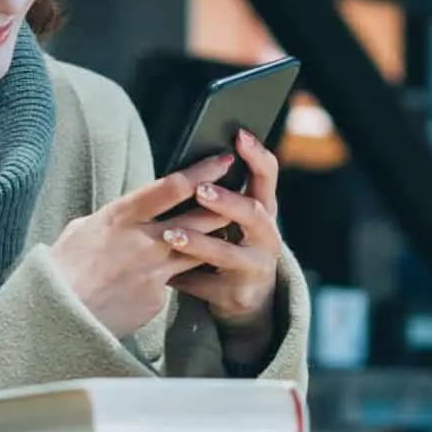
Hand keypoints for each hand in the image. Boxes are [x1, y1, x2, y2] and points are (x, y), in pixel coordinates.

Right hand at [50, 153, 238, 337]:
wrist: (57, 314)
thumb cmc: (63, 267)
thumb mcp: (83, 228)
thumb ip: (113, 218)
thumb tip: (125, 211)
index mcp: (121, 216)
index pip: (172, 187)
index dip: (203, 172)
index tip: (223, 161)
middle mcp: (144, 241)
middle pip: (199, 218)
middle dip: (224, 204)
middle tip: (241, 192)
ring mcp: (154, 271)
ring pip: (197, 251)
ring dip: (212, 241)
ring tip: (226, 231)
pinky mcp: (156, 298)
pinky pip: (173, 282)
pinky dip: (172, 277)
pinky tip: (167, 276)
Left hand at [164, 129, 285, 356]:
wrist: (247, 297)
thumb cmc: (231, 242)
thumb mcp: (234, 218)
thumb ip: (221, 194)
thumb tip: (190, 159)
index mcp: (264, 209)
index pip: (268, 175)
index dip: (256, 154)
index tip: (239, 135)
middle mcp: (266, 236)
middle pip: (254, 213)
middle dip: (228, 201)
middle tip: (201, 190)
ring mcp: (255, 266)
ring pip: (228, 254)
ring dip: (199, 243)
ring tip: (170, 234)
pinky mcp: (238, 293)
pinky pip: (208, 284)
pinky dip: (185, 279)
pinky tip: (164, 274)